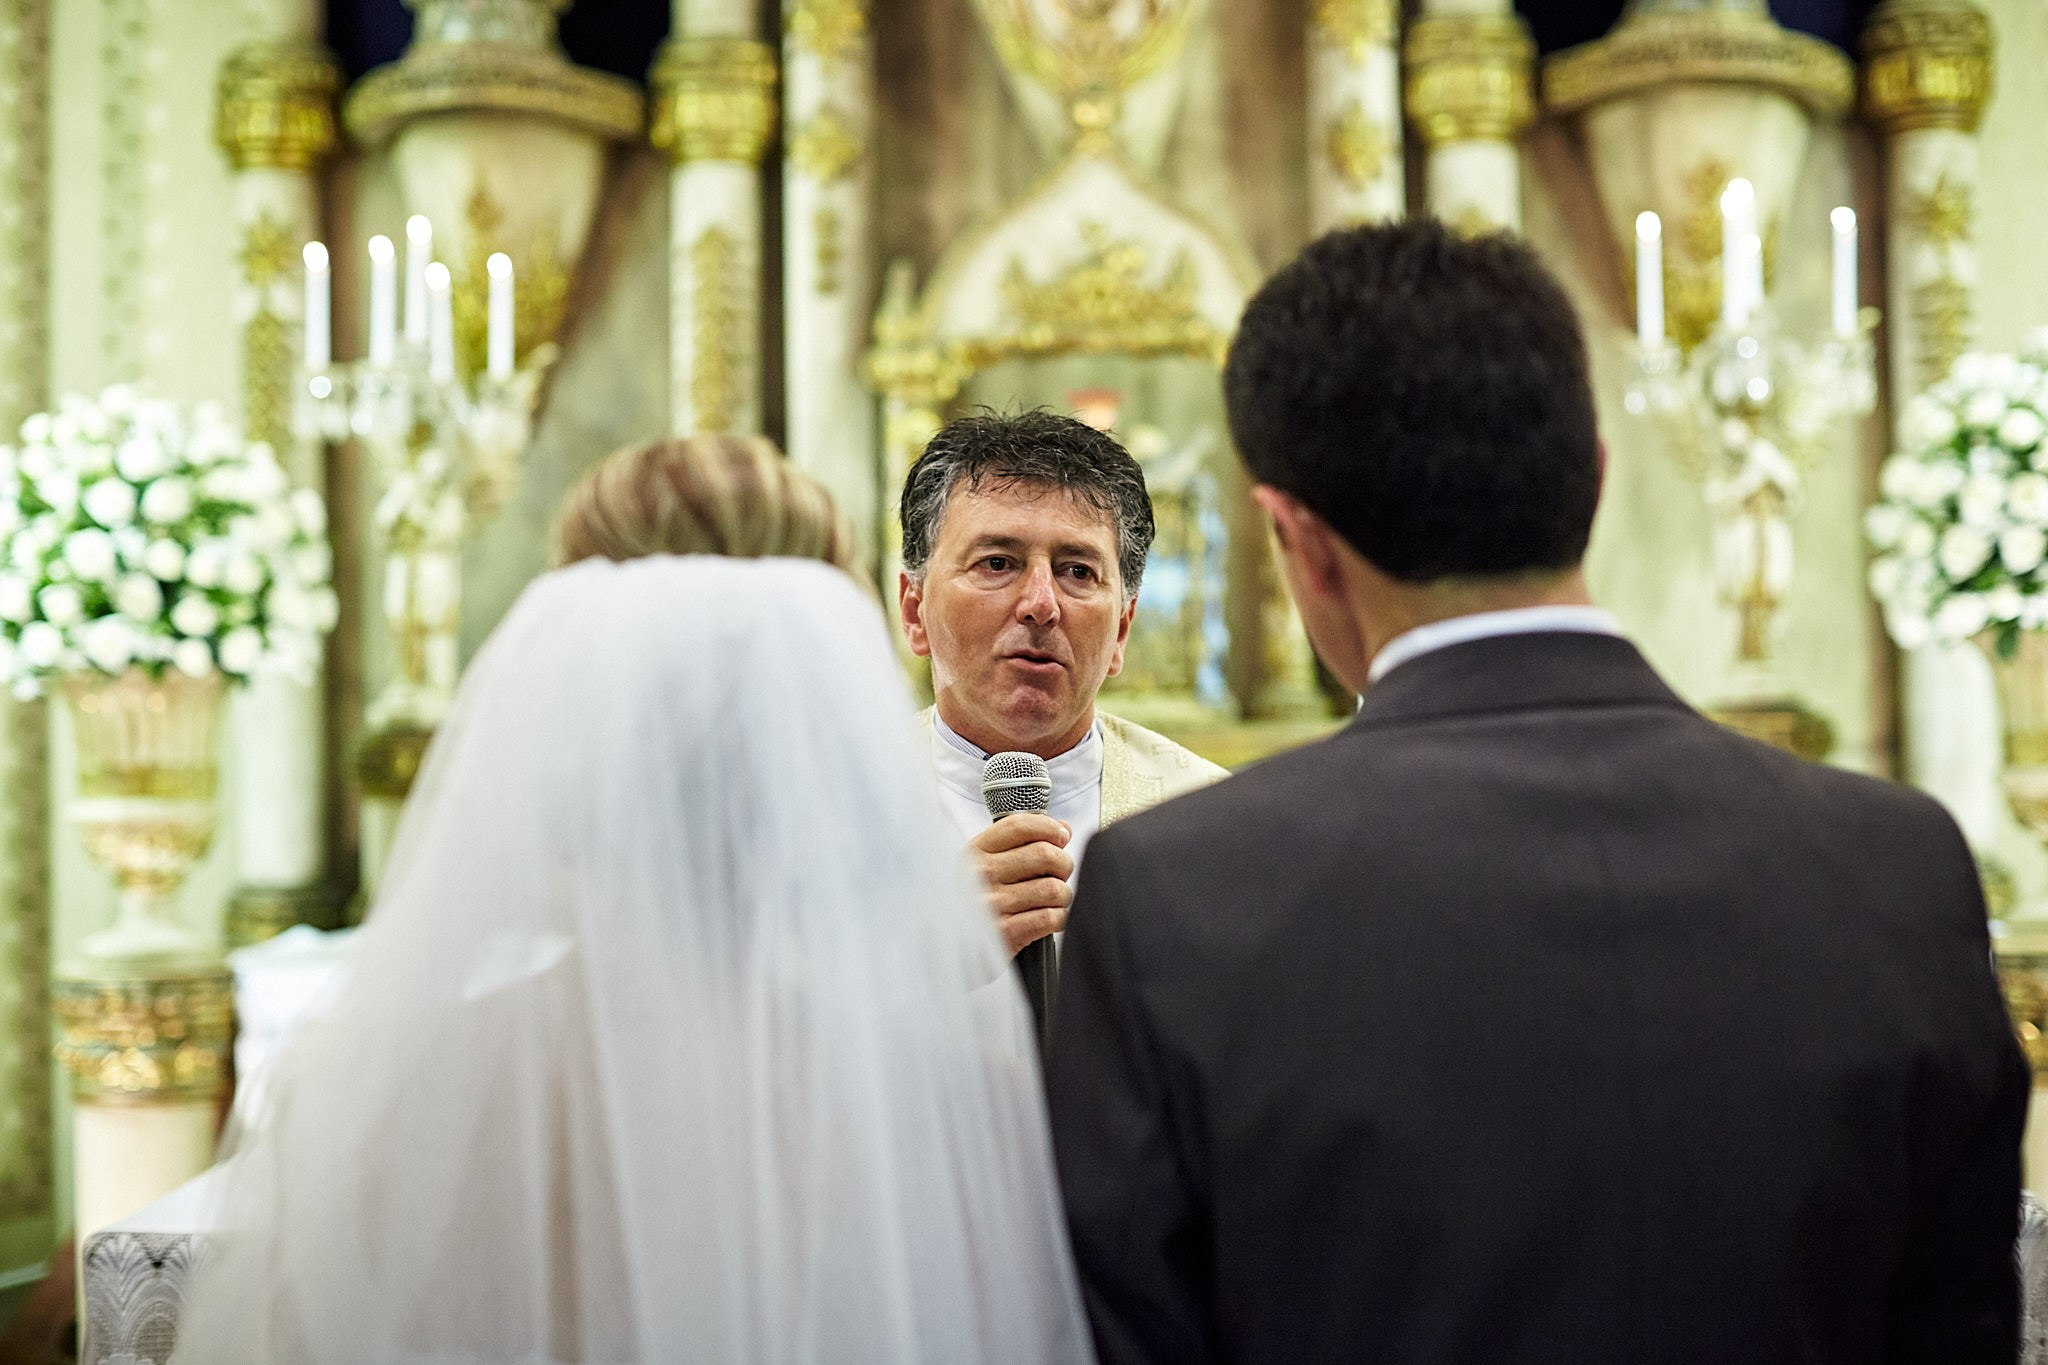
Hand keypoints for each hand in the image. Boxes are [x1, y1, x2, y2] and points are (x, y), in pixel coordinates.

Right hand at [969, 814, 1073, 957]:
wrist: (947, 949)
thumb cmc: (972, 903)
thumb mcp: (983, 866)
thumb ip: (1020, 843)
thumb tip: (1063, 828)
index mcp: (974, 852)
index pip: (1020, 826)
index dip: (1049, 828)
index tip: (1061, 836)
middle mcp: (981, 875)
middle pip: (1044, 854)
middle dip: (1063, 864)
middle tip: (1061, 874)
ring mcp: (991, 905)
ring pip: (1052, 888)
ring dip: (1063, 895)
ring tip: (1055, 900)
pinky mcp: (1003, 934)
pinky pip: (1049, 918)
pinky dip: (1059, 918)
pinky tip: (1051, 918)